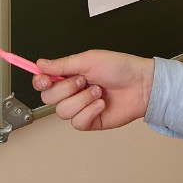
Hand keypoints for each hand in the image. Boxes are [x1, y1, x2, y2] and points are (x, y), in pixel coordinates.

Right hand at [32, 51, 154, 130]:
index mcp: (70, 74)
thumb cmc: (120, 68)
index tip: (44, 78)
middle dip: (66, 88)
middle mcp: (72, 92)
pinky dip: (90, 111)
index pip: (44, 82)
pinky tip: (101, 103)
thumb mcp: (89, 60)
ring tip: (98, 91)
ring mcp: (81, 107)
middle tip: (83, 80)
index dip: (40, 81)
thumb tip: (40, 63)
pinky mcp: (90, 121)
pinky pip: (77, 122)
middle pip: (49, 98)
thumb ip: (62, 64)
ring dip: (82, 99)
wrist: (141, 85)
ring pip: (63, 111)